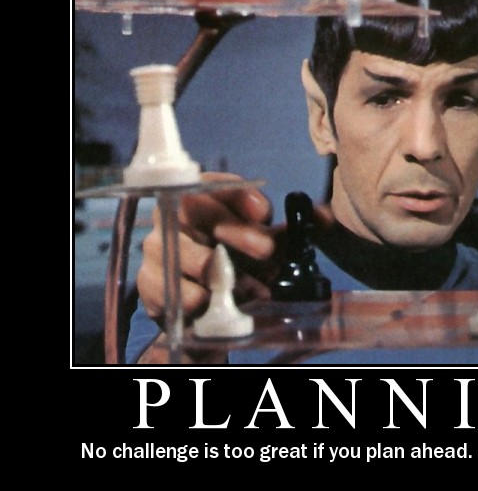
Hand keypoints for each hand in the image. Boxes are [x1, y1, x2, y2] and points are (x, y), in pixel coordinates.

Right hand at [136, 172, 276, 328]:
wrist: (205, 306)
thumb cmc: (236, 264)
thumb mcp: (260, 246)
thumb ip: (282, 234)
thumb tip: (316, 220)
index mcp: (199, 198)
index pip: (214, 184)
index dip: (239, 196)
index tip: (264, 213)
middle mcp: (172, 215)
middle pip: (197, 211)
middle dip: (237, 231)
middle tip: (267, 250)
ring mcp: (156, 248)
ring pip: (183, 251)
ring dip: (222, 272)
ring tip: (253, 289)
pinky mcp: (150, 283)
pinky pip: (169, 287)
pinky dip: (196, 297)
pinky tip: (213, 303)